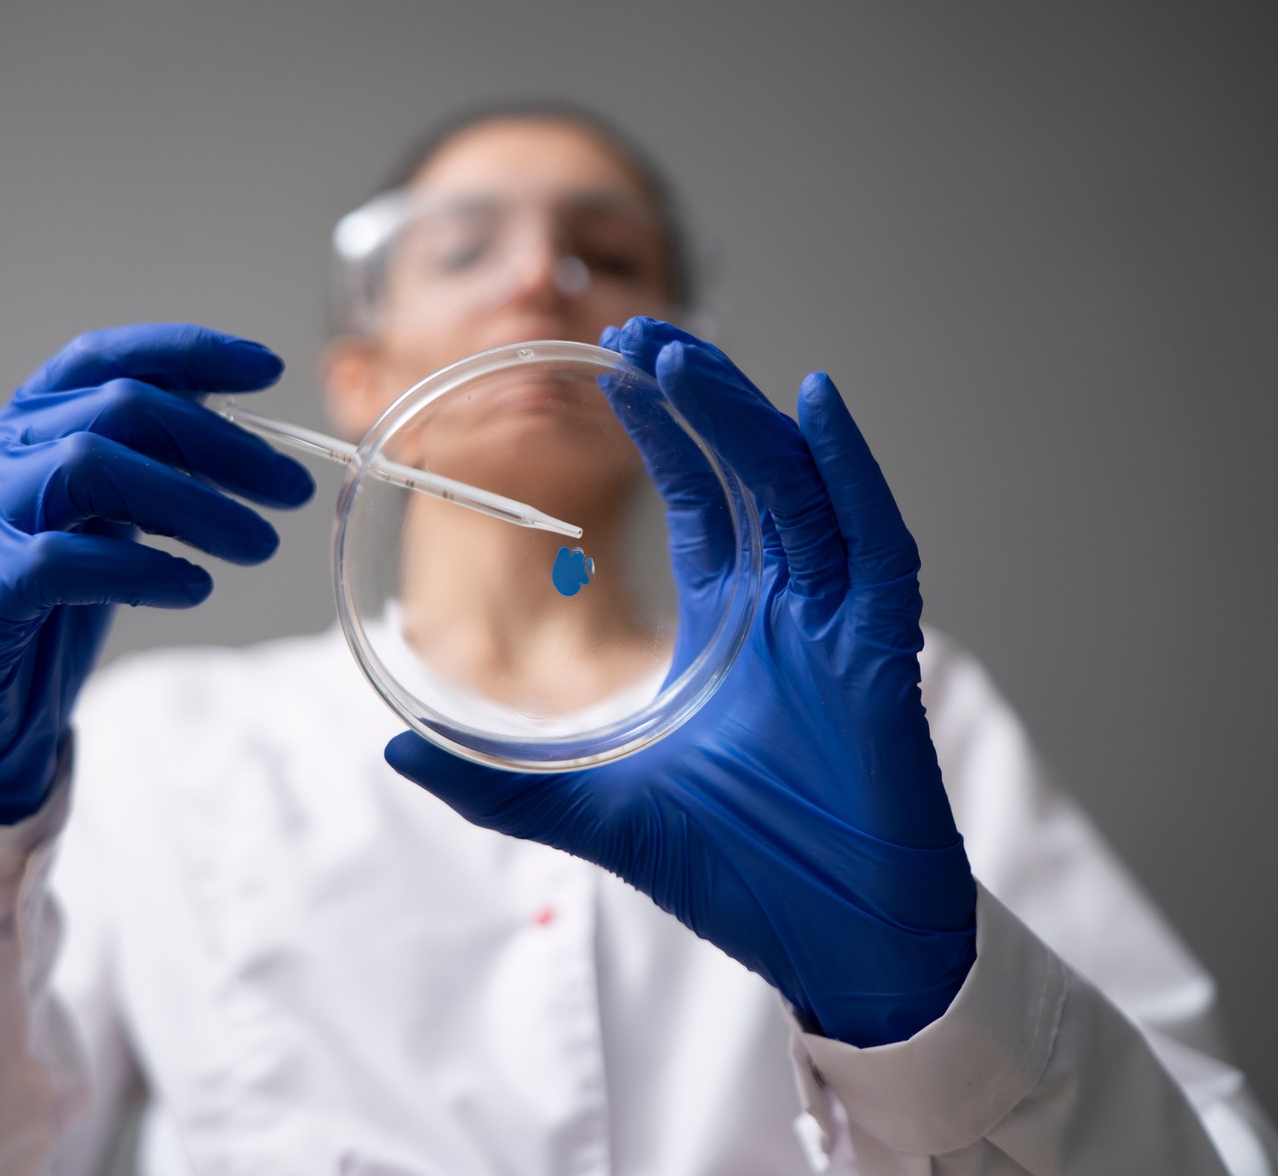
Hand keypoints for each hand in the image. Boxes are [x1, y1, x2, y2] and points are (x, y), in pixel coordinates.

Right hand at [0, 324, 314, 823]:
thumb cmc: (43, 600)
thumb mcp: (100, 517)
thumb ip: (147, 471)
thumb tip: (245, 444)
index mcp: (26, 423)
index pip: (103, 358)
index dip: (186, 352)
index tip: (268, 368)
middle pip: (117, 407)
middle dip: (219, 443)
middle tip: (290, 491)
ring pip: (88, 465)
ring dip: (192, 501)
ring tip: (256, 543)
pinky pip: (61, 560)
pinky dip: (140, 568)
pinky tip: (193, 586)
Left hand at [386, 318, 975, 1046]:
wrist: (833, 943)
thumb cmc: (738, 872)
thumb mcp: (595, 814)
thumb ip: (499, 786)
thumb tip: (395, 754)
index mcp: (729, 628)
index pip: (693, 501)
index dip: (658, 433)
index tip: (609, 370)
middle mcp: (787, 608)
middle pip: (744, 475)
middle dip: (694, 401)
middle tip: (632, 334)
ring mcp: (839, 623)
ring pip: (798, 491)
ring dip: (746, 421)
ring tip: (682, 359)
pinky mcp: (883, 651)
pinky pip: (874, 544)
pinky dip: (851, 474)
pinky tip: (817, 407)